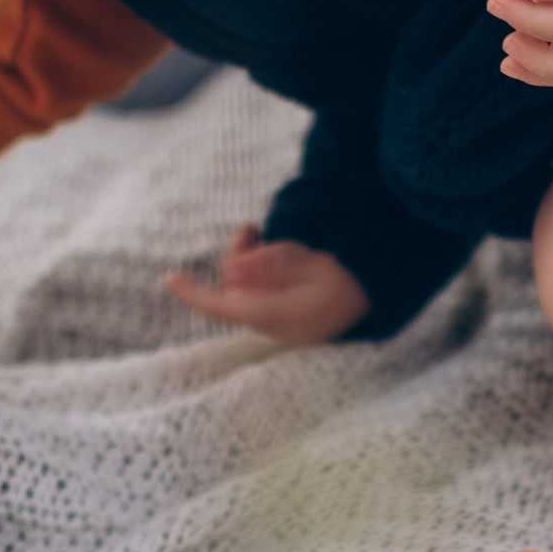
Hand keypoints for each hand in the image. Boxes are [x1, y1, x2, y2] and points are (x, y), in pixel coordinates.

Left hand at [165, 226, 369, 345]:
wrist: (382, 292)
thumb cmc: (350, 275)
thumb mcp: (311, 260)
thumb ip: (271, 263)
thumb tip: (231, 269)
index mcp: (279, 314)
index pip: (225, 307)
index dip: (194, 294)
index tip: (169, 279)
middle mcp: (275, 325)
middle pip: (236, 291)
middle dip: (236, 257)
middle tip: (249, 226)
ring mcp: (281, 324)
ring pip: (247, 290)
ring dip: (249, 260)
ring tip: (260, 231)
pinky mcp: (287, 319)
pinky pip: (261, 295)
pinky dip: (261, 271)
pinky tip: (273, 252)